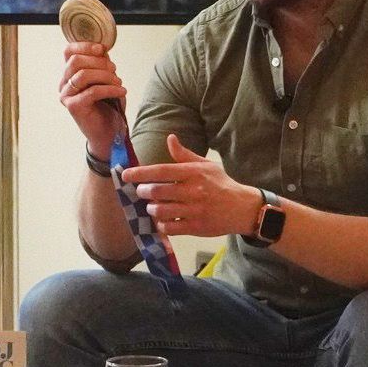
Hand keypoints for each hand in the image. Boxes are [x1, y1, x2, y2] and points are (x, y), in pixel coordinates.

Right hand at [59, 41, 125, 155]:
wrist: (109, 134)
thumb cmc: (107, 107)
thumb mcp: (106, 79)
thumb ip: (101, 64)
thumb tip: (103, 49)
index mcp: (69, 74)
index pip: (68, 52)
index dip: (85, 46)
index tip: (102, 49)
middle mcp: (64, 84)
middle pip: (75, 61)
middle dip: (99, 62)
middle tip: (114, 70)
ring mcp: (66, 96)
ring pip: (83, 75)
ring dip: (105, 75)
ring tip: (118, 82)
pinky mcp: (73, 107)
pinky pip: (92, 91)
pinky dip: (110, 89)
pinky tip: (121, 91)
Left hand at [121, 134, 261, 237]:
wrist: (243, 208)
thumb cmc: (221, 184)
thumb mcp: (206, 165)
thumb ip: (184, 155)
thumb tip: (170, 138)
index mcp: (193, 173)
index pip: (161, 171)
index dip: (140, 173)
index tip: (125, 175)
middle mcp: (193, 190)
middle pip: (157, 192)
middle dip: (143, 192)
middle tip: (142, 192)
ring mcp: (194, 210)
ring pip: (160, 210)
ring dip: (151, 209)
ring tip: (152, 206)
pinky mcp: (196, 226)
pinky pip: (170, 227)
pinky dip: (161, 225)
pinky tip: (162, 220)